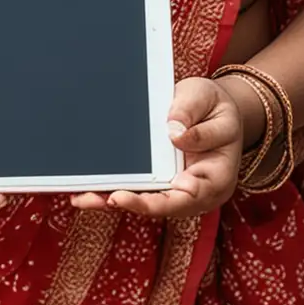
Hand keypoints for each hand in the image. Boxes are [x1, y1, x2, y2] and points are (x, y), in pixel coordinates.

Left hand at [69, 76, 245, 219]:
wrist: (211, 110)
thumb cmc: (214, 106)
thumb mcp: (207, 99)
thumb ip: (192, 113)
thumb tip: (174, 134)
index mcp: (217, 176)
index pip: (193, 194)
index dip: (172, 198)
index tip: (154, 194)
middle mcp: (196, 191)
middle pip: (164, 205)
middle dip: (136, 203)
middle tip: (110, 198)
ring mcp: (176, 190)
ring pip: (146, 202)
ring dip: (115, 200)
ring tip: (85, 197)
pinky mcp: (159, 183)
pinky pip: (137, 191)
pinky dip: (113, 191)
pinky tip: (88, 191)